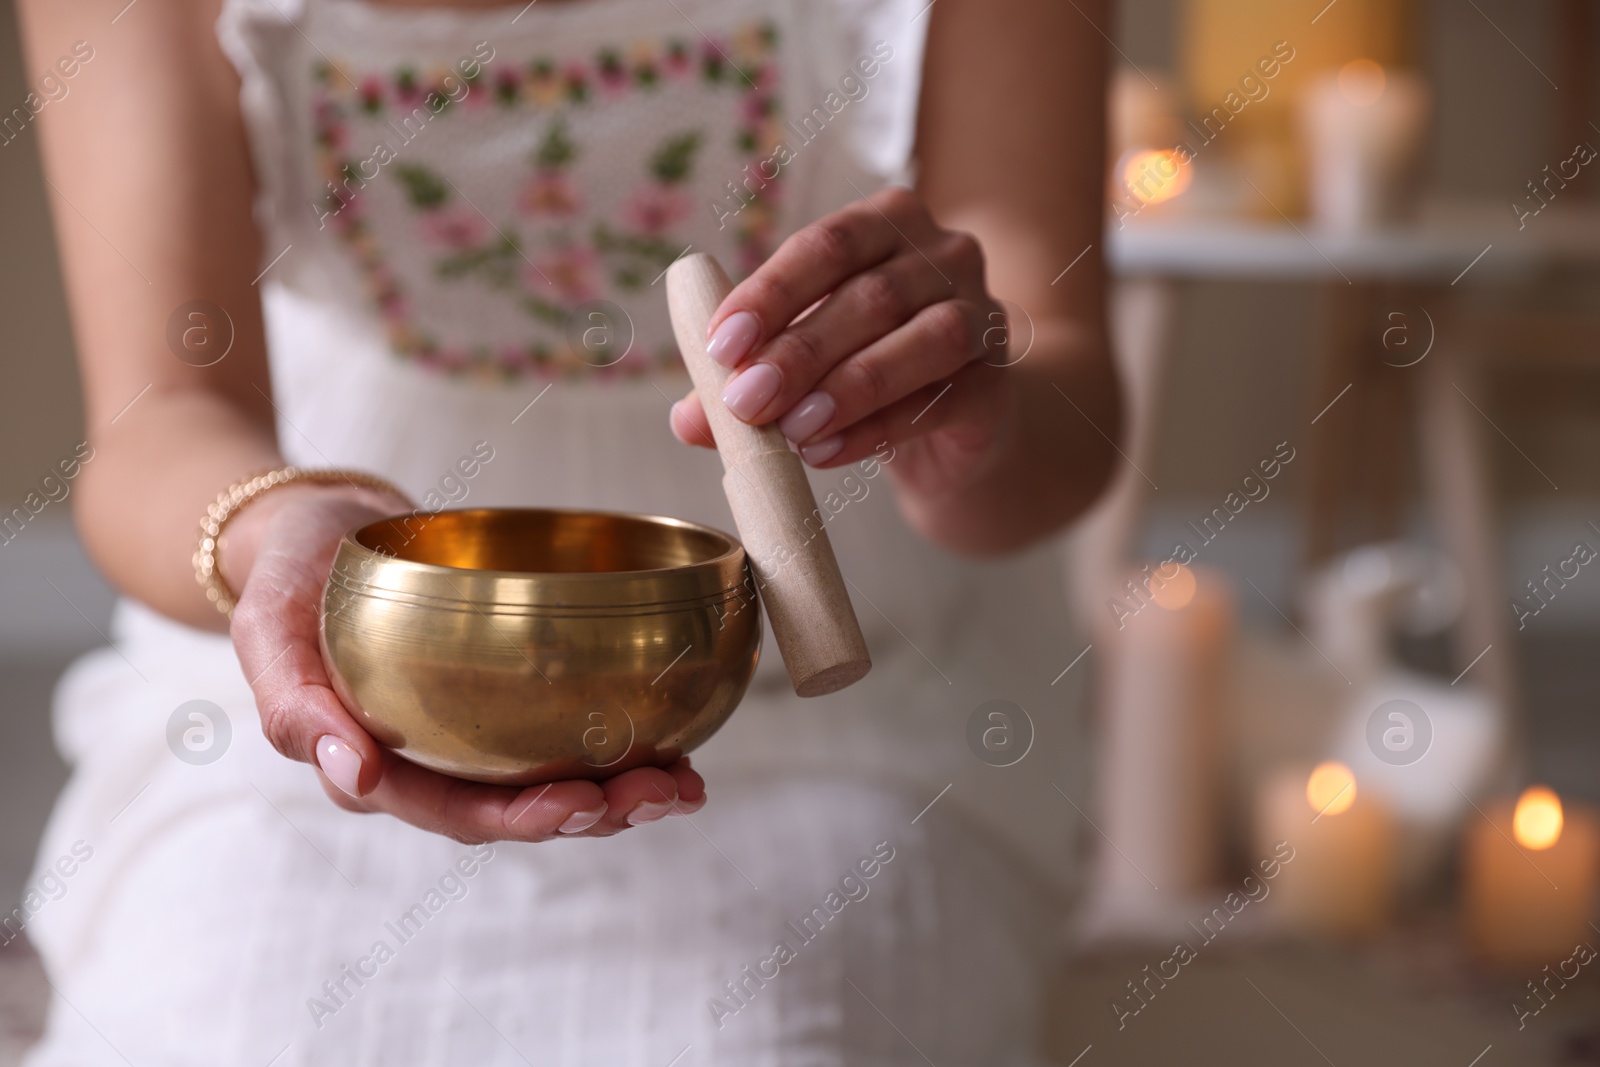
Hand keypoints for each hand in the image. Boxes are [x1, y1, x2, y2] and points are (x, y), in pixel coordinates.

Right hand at [228, 485, 704, 842]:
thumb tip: (355, 776)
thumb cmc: (287, 576)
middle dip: (595, 812)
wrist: (318, 527)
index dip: (521, 819)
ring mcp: (469, 733)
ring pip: (551, 780)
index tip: (583, 803)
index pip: (454, 812)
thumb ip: (292, 705)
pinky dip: (620, 740)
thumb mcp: (266, 628)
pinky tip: (675, 741)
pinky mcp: (501, 696)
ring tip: (684, 783)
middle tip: (663, 793)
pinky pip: (563, 731)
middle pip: (518, 809)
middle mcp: (430, 763)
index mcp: (372, 766)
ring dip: (621, 790)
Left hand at [670, 186, 1018, 497]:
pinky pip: (942, 400)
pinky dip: (878, 429)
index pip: (827, 245)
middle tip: (744, 401)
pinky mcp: (996, 383)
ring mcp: (983, 316)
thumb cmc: (868, 368)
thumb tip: (688, 417)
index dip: (771, 292)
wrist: (955, 423)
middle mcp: (946, 255)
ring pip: (923, 340)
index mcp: (888, 225)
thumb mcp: (803, 364)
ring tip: (791, 430)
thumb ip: (748, 377)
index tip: (720, 344)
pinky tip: (827, 452)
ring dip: (848, 387)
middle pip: (871, 295)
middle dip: (799, 351)